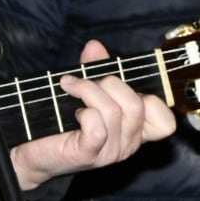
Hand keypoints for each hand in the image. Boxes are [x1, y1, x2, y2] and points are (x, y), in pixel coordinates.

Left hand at [8, 40, 176, 189]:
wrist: (33, 151)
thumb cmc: (62, 120)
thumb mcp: (85, 91)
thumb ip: (94, 69)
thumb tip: (95, 47)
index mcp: (134, 130)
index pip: (166, 124)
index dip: (153, 100)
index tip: (126, 87)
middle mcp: (128, 144)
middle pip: (138, 105)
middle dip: (109, 83)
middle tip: (87, 83)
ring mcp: (110, 152)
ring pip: (115, 111)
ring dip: (88, 90)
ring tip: (71, 89)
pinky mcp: (89, 154)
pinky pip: (97, 126)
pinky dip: (84, 110)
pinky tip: (73, 110)